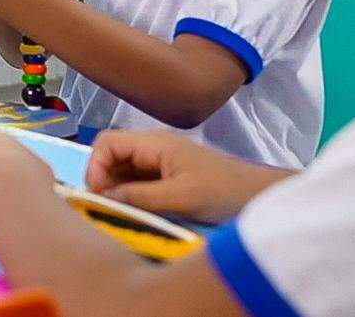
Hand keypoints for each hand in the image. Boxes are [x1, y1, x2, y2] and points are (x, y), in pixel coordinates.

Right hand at [85, 129, 287, 223]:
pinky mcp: (168, 175)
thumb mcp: (179, 198)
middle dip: (104, 179)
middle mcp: (154, 147)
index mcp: (155, 143)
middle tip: (107, 207)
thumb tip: (103, 199)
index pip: (107, 143)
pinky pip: (138, 180)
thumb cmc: (221, 193)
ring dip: (117, 189)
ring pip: (124, 169)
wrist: (259, 196)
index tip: (98, 195)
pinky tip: (136, 211)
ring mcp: (161, 161)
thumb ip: (138, 197)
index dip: (95, 166)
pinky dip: (130, 194)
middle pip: (112, 155)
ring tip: (121, 212)